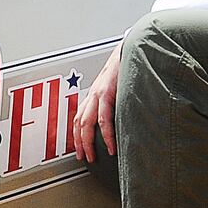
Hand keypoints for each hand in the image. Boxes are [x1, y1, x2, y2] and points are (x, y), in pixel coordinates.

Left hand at [73, 44, 122, 161]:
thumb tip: (121, 116)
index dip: (77, 135)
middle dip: (79, 143)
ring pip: (87, 123)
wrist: (130, 49)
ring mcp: (98, 93)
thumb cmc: (126, 67)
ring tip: (93, 156)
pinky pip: (103, 118)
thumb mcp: (118, 86)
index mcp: (94, 94)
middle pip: (79, 123)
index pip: (79, 118)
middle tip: (84, 158)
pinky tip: (110, 145)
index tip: (80, 149)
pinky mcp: (107, 92)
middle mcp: (92, 94)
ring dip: (88, 142)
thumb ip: (115, 101)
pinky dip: (106, 134)